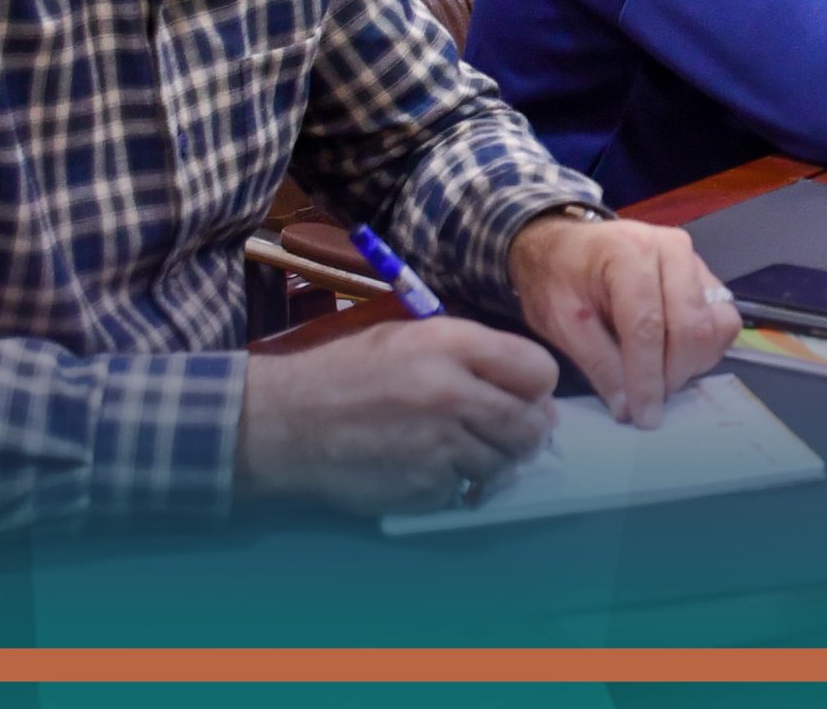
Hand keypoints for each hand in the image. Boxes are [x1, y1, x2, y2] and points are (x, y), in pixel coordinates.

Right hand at [235, 316, 557, 516]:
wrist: (287, 421)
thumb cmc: (351, 372)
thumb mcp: (412, 337)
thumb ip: (474, 356)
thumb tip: (534, 393)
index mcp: (452, 346)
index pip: (539, 371)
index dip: (536, 385)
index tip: (524, 392)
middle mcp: (452, 395)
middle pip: (531, 426)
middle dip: (526, 430)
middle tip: (505, 428)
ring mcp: (440, 447)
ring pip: (504, 463)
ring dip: (492, 458)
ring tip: (458, 444)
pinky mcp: (424, 488)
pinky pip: (466, 488)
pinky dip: (456, 481)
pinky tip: (427, 464)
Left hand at [508, 213, 741, 427]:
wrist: (563, 248)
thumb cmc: (556, 279)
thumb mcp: (561, 323)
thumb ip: (599, 364)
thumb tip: (629, 409)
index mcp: (627, 253)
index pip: (647, 325)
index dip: (648, 377)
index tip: (644, 416)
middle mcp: (670, 249)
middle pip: (691, 326)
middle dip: (673, 374)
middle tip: (648, 401)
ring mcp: (693, 260)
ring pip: (717, 324)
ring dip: (693, 362)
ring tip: (660, 376)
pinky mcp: (705, 274)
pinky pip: (723, 319)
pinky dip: (705, 348)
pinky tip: (675, 357)